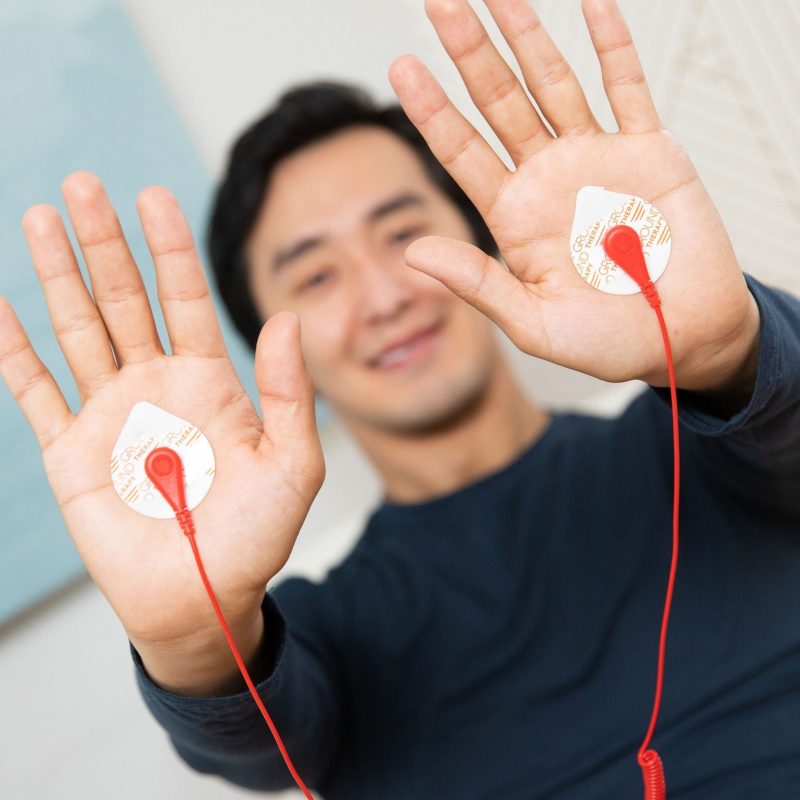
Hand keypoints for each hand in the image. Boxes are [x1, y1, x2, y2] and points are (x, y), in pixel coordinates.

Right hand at [0, 174, 323, 657]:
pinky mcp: (70, 451)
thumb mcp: (292, 465)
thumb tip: (289, 320)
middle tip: (84, 185)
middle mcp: (156, 386)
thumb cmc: (255, 537)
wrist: (202, 596)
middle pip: (126, 300)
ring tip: (42, 216)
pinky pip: (35, 392)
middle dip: (105, 244)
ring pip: (80, 329)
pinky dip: (13, 352)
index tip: (154, 197)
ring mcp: (110, 414)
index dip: (170, 250)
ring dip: (60, 276)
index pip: (186, 300)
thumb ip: (292, 395)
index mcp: (210, 382)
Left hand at [389, 0, 759, 390]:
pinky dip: (613, 45)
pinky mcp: (649, 150)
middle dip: (470, 55)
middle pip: (499, 104)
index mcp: (515, 218)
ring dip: (526, 37)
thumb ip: (478, 283)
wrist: (684, 337)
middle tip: (440, 6)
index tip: (401, 71)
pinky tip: (590, 7)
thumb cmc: (611, 341)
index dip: (433, 112)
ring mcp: (597, 158)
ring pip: (553, 83)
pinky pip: (628, 87)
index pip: (463, 153)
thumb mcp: (535, 324)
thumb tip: (414, 252)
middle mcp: (548, 179)